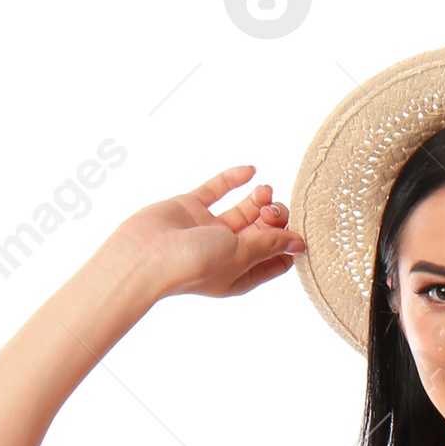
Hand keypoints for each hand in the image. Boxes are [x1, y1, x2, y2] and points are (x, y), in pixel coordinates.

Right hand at [108, 166, 305, 302]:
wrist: (146, 254)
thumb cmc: (193, 264)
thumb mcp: (240, 255)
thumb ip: (269, 244)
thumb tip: (299, 244)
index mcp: (240, 274)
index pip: (273, 260)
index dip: (288, 245)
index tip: (298, 231)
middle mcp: (225, 253)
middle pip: (261, 232)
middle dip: (273, 218)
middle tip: (271, 209)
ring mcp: (207, 229)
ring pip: (242, 210)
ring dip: (257, 199)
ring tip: (263, 190)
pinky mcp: (191, 208)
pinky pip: (216, 190)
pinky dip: (233, 179)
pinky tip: (250, 170)